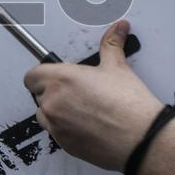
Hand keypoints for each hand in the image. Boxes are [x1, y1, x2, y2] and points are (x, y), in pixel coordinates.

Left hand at [24, 20, 162, 170]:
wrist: (141, 138)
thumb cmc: (129, 106)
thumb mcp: (118, 67)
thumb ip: (111, 44)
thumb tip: (117, 29)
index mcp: (61, 80)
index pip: (32, 75)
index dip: (44, 74)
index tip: (56, 75)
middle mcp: (53, 103)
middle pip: (38, 94)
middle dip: (53, 92)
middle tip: (76, 92)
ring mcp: (56, 126)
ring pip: (45, 115)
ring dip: (56, 111)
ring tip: (83, 109)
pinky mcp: (64, 144)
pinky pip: (56, 133)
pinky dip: (65, 128)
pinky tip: (87, 124)